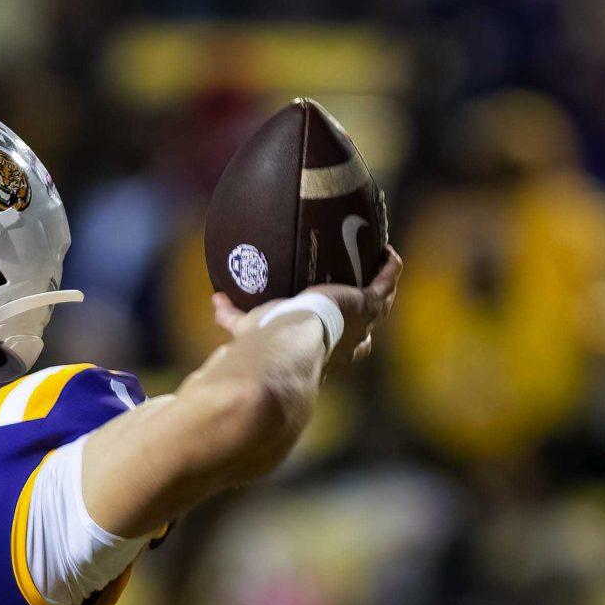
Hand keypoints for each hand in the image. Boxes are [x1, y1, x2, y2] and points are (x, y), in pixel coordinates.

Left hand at [214, 247, 401, 373]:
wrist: (287, 343)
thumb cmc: (266, 341)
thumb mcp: (248, 326)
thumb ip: (232, 316)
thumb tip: (215, 301)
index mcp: (323, 354)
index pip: (338, 348)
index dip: (341, 335)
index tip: (334, 317)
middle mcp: (348, 345)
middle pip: (365, 330)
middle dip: (366, 314)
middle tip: (359, 289)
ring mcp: (362, 324)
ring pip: (382, 302)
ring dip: (382, 282)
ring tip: (379, 260)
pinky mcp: (369, 305)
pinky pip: (388, 281)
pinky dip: (389, 266)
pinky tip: (387, 249)